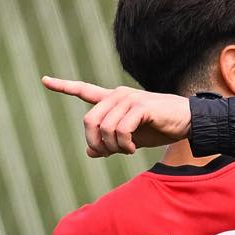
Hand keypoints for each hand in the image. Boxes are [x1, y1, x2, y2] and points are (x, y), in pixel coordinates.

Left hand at [42, 76, 191, 155]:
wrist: (190, 121)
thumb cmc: (162, 128)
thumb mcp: (133, 138)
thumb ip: (111, 143)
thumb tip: (91, 152)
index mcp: (114, 99)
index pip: (84, 90)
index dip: (63, 86)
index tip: (45, 80)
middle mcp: (118, 95)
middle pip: (89, 120)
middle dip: (95, 142)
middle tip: (108, 153)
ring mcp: (129, 100)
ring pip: (104, 128)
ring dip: (113, 146)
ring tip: (127, 150)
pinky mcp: (141, 107)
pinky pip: (121, 130)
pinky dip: (124, 144)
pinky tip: (133, 148)